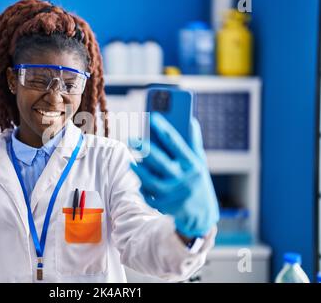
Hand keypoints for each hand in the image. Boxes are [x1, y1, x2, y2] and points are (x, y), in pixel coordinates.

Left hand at [129, 112, 218, 237]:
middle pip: (160, 161)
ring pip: (150, 179)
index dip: (163, 129)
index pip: (176, 144)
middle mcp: (183, 179)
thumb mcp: (201, 163)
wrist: (202, 216)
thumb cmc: (199, 183)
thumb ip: (194, 142)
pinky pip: (148, 193)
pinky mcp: (164, 205)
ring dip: (139, 170)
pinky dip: (142, 186)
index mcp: (192, 166)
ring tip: (131, 161)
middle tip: (132, 139)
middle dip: (145, 149)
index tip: (152, 117)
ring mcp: (173, 194)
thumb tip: (191, 120)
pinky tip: (138, 178)